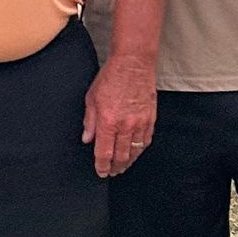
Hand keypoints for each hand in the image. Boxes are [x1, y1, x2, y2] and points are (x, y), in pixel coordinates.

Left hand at [82, 54, 154, 177]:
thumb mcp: (91, 98)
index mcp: (108, 121)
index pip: (104, 153)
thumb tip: (87, 139)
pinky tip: (135, 153)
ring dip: (128, 162)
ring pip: (135, 151)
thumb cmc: (111, 77)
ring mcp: (140, 123)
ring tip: (122, 166)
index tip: (100, 171)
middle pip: (121, 156)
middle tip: (111, 172)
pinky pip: (146, 141)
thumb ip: (89, 121)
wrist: (133, 63)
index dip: (102, 166)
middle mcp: (125, 125)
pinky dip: (139, 150)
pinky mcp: (151, 118)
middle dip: (115, 168)